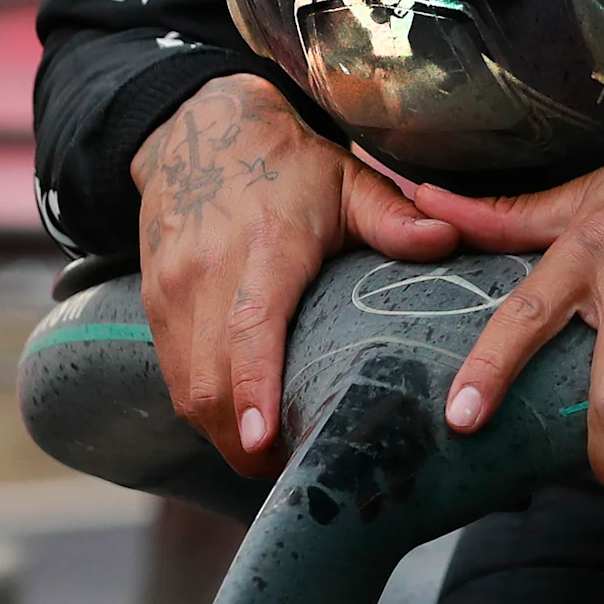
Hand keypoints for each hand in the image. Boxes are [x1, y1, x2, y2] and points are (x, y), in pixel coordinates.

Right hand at [133, 75, 457, 474]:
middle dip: (246, 443)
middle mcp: (206, 272)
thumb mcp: (348, 179)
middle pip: (211, 380)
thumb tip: (450, 239)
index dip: (254, 389)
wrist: (197, 132)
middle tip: (298, 471)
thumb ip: (394, 218)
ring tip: (275, 457)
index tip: (263, 442)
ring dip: (226, 435)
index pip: (250, 327)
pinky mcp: (153, 307)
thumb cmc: (288, 165)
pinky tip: (244, 424)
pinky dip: (208, 410)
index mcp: (264, 245)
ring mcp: (172, 293)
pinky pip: (175, 379)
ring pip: (188, 390)